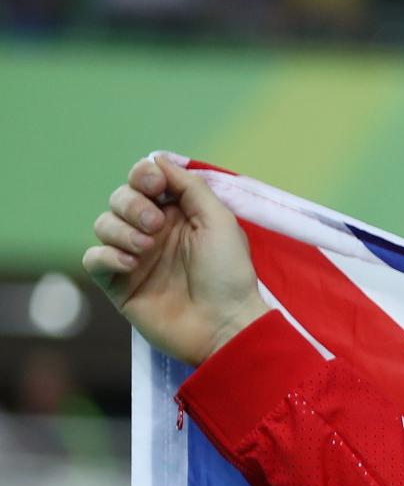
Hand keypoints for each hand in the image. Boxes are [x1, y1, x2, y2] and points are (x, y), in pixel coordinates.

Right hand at [82, 154, 269, 365]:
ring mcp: (134, 257)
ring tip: (146, 247)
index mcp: (177, 215)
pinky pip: (93, 258)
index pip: (144, 181)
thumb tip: (157, 160)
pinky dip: (106, 255)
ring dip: (120, 229)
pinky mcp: (119, 284)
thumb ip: (190, 186)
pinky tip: (130, 263)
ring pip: (103, 224)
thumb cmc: (228, 274)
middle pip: (120, 198)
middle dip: (132, 204)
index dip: (142, 176)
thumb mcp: (219, 221)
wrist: (224, 325)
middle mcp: (153, 232)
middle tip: (155, 226)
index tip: (154, 184)